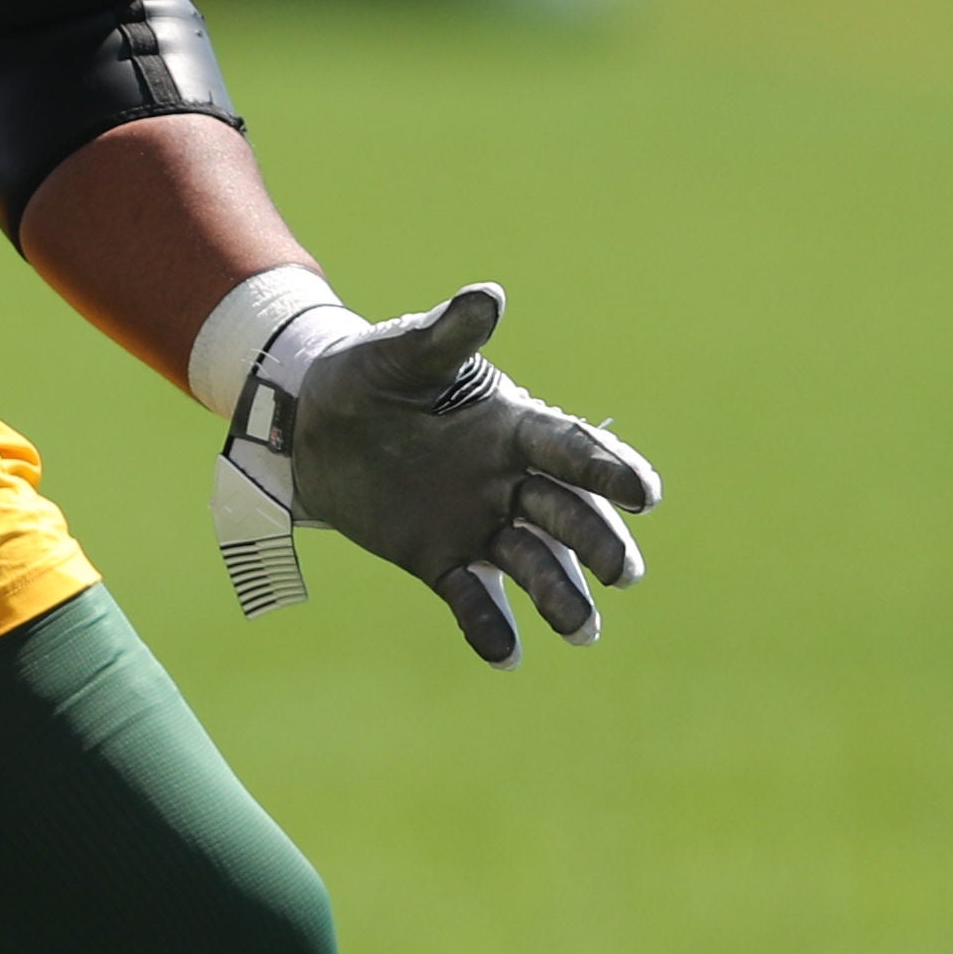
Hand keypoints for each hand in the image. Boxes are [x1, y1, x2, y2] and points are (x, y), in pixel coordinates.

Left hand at [213, 280, 658, 662]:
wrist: (306, 425)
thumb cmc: (361, 377)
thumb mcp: (396, 355)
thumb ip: (443, 337)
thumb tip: (487, 297)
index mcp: (510, 426)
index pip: (569, 448)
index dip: (608, 470)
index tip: (646, 495)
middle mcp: (506, 480)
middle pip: (566, 515)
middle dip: (598, 543)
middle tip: (625, 575)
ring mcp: (477, 524)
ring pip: (532, 564)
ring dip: (560, 596)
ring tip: (582, 631)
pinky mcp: (439, 559)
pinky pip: (471, 598)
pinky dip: (490, 626)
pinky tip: (506, 656)